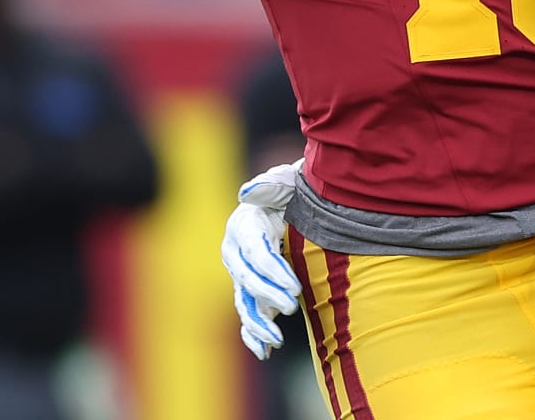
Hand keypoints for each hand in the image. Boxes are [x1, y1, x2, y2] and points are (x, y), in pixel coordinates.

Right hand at [219, 159, 304, 359]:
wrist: (298, 206)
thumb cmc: (294, 192)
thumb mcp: (286, 182)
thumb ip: (271, 185)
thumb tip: (248, 192)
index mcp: (243, 225)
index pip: (254, 251)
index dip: (272, 271)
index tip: (295, 286)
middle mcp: (236, 252)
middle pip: (246, 279)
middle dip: (269, 295)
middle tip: (295, 304)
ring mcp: (242, 274)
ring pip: (244, 302)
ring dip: (258, 323)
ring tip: (276, 340)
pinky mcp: (251, 291)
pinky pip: (247, 314)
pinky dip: (253, 335)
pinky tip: (264, 351)